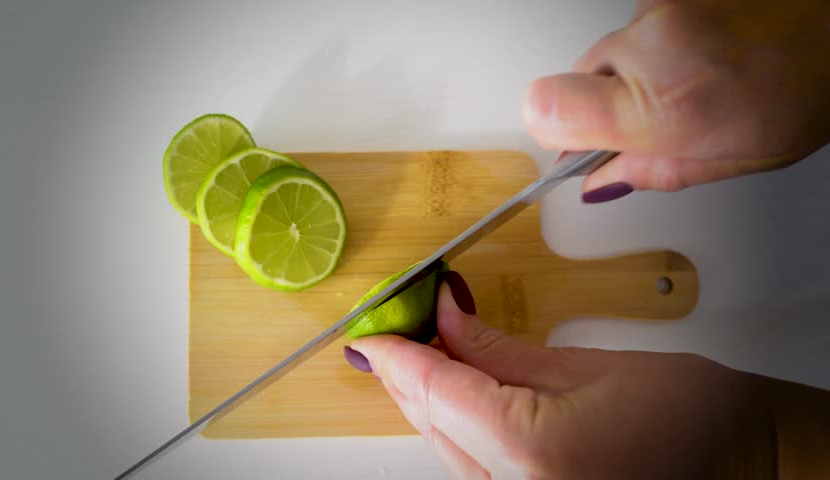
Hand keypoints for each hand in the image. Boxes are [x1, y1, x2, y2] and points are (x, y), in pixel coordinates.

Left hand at [345, 272, 768, 478]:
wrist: (738, 461)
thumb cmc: (693, 417)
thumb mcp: (587, 366)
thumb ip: (499, 349)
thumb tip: (446, 316)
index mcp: (531, 453)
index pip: (435, 391)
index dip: (396, 352)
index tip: (373, 328)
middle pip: (430, 422)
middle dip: (405, 372)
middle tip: (394, 325)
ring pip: (443, 447)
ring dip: (426, 397)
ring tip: (419, 347)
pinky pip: (468, 465)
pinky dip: (453, 425)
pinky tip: (451, 391)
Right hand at [523, 0, 829, 201]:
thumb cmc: (808, 85)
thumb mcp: (729, 157)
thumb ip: (650, 172)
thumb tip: (600, 181)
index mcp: (663, 105)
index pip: (547, 110)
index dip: (553, 135)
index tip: (574, 150)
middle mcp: (650, 46)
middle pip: (576, 81)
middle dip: (604, 108)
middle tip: (650, 122)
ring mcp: (657, 7)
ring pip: (609, 53)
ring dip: (635, 75)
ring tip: (693, 80)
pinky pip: (638, 27)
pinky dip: (658, 47)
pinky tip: (700, 54)